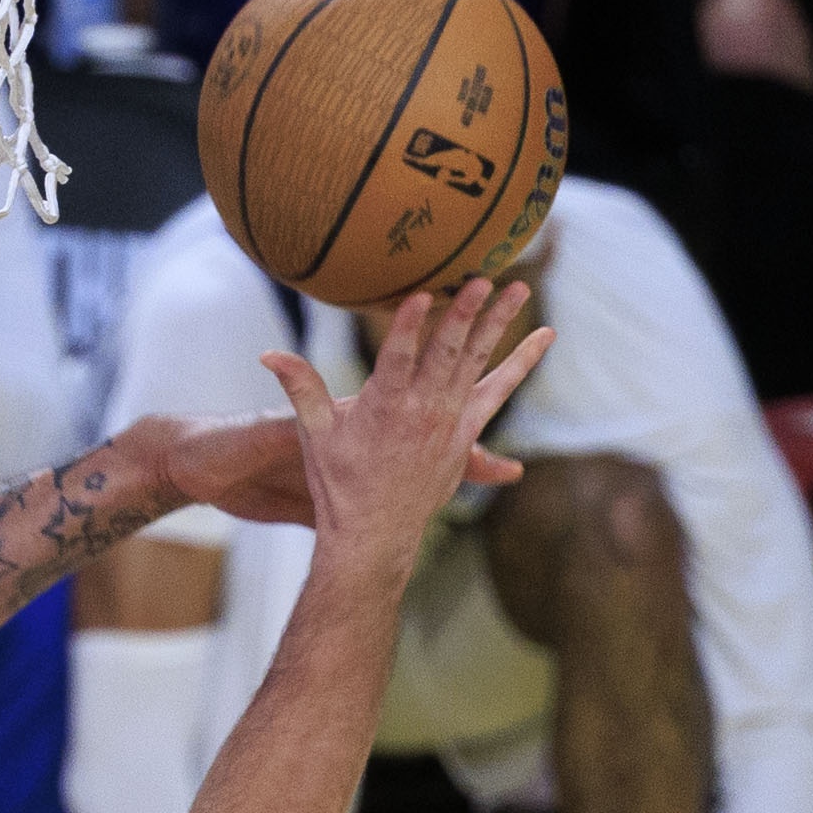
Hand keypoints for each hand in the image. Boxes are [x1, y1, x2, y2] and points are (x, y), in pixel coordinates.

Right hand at [265, 280, 550, 569]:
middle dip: (463, 314)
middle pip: (446, 355)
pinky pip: (499, 390)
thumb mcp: (314, 433)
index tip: (420, 294)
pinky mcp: (466, 431)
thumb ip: (299, 387)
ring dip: (497, 324)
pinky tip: (544, 337)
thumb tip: (267, 353)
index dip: (408, 327)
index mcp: (383, 409)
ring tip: (516, 288)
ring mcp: (450, 422)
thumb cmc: (339, 480)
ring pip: (477, 363)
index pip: (397, 359)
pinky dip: (521, 363)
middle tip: (479, 280)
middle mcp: (422, 413)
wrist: (374, 533)